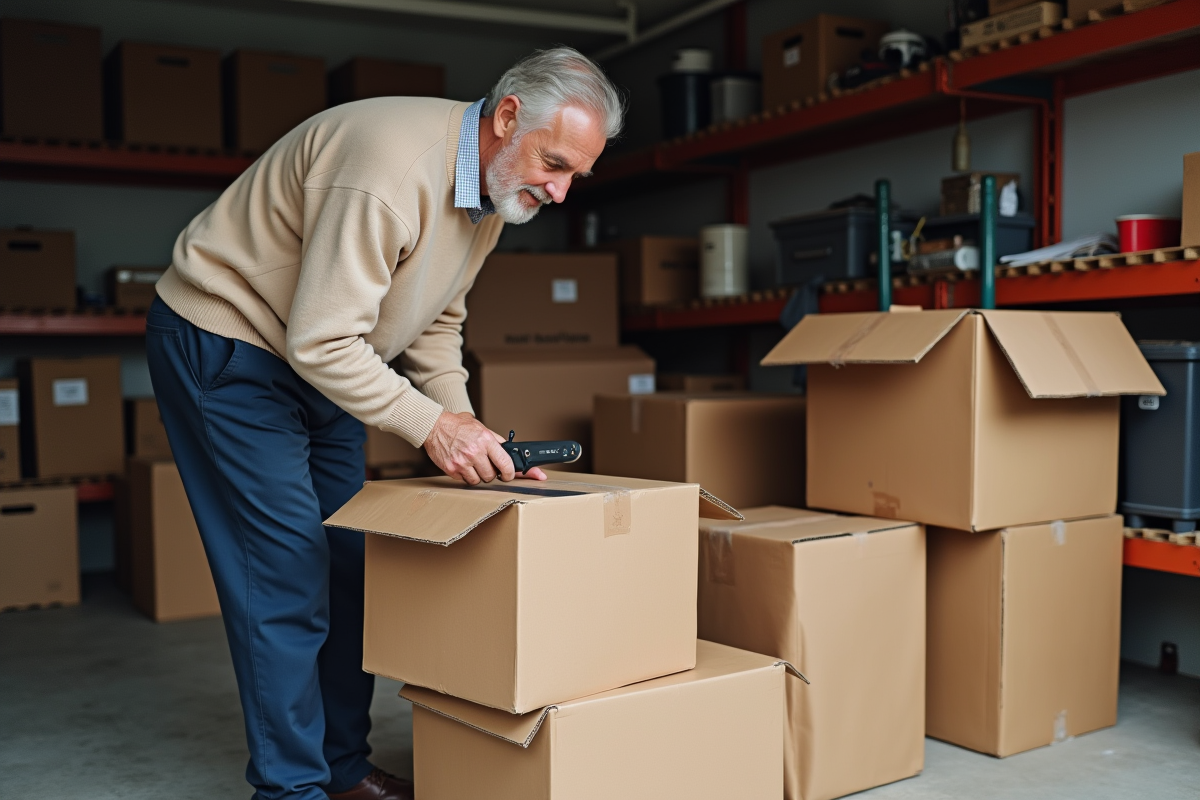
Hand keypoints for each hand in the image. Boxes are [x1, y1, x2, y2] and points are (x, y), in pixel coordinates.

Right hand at [423, 412, 546, 484]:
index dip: (509, 473)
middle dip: (490, 472)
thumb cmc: (457, 425)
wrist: (435, 426)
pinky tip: (462, 464)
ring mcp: (462, 462)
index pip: (504, 462)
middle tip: (485, 465)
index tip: (508, 475)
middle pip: (491, 475)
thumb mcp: (480, 427)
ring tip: (472, 464)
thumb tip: (508, 451)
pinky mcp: (451, 469)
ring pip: (478, 480)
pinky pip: (464, 480)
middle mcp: (474, 452)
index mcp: (485, 440)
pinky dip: (465, 475)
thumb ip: (495, 439)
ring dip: (477, 475)